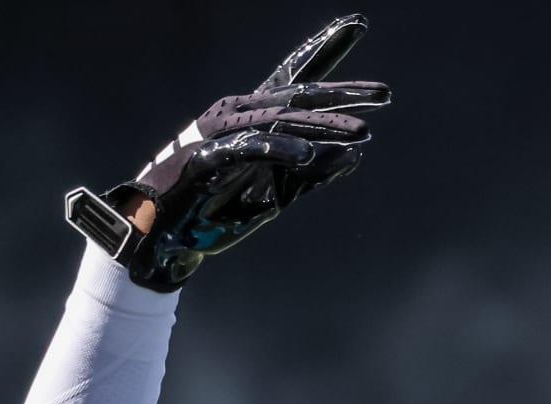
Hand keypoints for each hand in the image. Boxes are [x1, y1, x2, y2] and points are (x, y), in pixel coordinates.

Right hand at [64, 14, 388, 291]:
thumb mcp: (277, 193)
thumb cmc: (217, 208)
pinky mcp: (207, 157)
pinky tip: (307, 152)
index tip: (359, 23)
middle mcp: (239, 114)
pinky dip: (278, 148)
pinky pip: (248, 148)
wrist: (164, 234)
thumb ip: (314, 175)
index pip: (297, 77)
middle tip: (386, 93)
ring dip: (323, 126)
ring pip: (280, 120)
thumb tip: (355, 155)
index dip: (327, 48)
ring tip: (363, 132)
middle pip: (298, 95)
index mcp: (256, 117)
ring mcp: (221, 133)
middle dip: (343, 93)